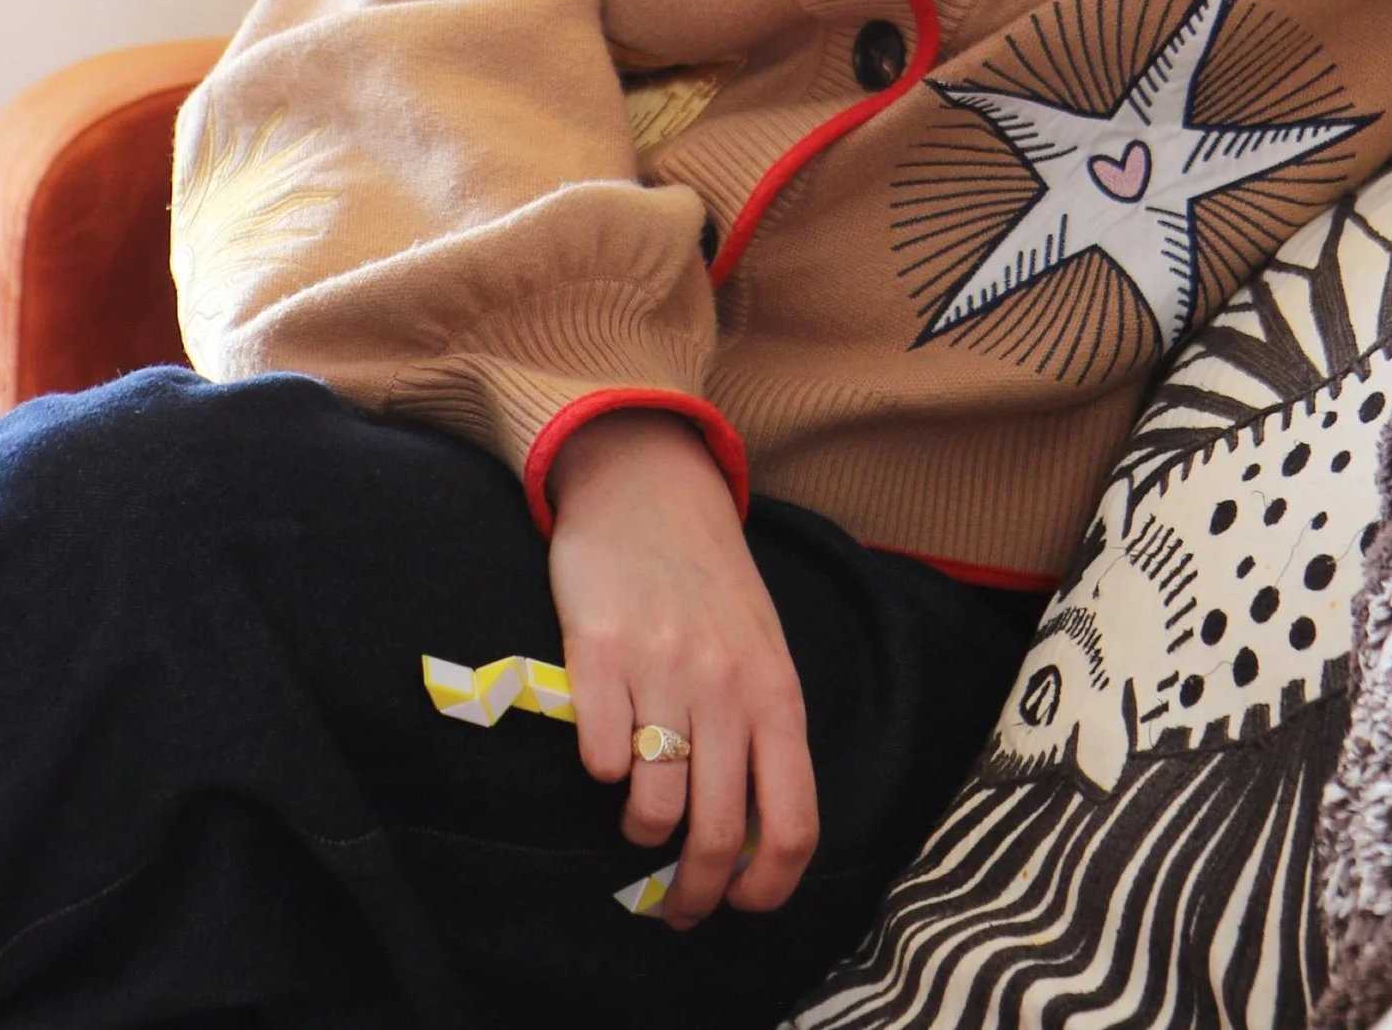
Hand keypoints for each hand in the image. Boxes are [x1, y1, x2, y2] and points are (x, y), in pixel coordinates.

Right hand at [545, 408, 818, 924]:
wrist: (650, 485)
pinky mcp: (599, 652)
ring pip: (653, 807)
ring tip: (637, 818)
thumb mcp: (761, 653)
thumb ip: (764, 735)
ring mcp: (663, 669)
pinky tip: (602, 746)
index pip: (794, 823)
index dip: (767, 887)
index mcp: (777, 693)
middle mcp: (726, 686)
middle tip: (676, 906)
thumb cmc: (711, 585)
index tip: (740, 904)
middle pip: (717, 834)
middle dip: (694, 893)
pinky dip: (597, 769)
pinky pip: (597, 756)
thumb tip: (755, 843)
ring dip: (640, 832)